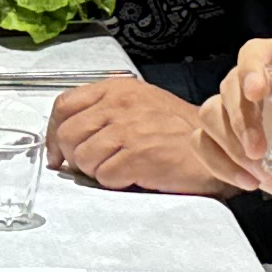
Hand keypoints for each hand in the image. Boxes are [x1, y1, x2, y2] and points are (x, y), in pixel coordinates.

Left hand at [49, 76, 240, 195]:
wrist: (217, 147)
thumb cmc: (180, 130)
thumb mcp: (140, 104)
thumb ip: (105, 111)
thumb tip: (66, 136)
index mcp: (117, 89)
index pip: (64, 105)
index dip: (54, 132)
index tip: (57, 150)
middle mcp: (119, 104)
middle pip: (67, 134)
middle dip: (74, 156)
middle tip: (92, 165)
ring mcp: (128, 130)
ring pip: (82, 158)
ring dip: (96, 171)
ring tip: (120, 168)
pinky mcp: (137, 156)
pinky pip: (104, 176)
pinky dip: (114, 182)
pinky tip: (133, 175)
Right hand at [196, 33, 271, 195]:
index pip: (260, 51)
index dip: (252, 66)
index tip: (257, 92)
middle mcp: (262, 81)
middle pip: (229, 85)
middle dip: (239, 120)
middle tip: (260, 152)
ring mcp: (243, 112)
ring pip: (210, 113)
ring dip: (226, 143)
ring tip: (258, 171)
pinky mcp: (232, 141)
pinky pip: (203, 142)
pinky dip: (218, 162)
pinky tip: (248, 181)